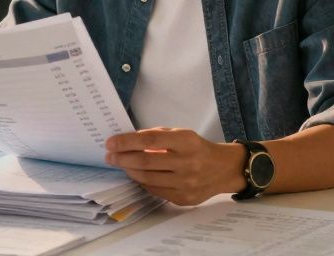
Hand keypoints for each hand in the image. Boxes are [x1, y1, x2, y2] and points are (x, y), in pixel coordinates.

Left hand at [105, 128, 246, 205]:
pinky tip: (136, 175)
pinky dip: (142, 182)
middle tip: (110, 156)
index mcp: (186, 142)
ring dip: (129, 171)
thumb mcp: (181, 134)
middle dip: (123, 158)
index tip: (111, 143)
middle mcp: (187, 163)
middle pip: (146, 162)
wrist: (223, 169)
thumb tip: (128, 142)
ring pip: (148, 179)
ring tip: (120, 164)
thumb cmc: (197, 148)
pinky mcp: (184, 199)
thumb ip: (157, 137)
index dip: (127, 142)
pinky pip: (155, 190)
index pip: (150, 141)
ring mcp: (186, 184)